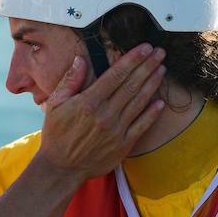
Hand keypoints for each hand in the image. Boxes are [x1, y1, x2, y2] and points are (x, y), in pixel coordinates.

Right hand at [38, 44, 165, 178]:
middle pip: (131, 85)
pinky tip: (160, 102)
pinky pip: (142, 125)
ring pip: (139, 102)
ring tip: (162, 69)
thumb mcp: (55, 105)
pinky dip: (152, 113)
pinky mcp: (123, 145)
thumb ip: (70, 81)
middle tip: (159, 52)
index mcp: (89, 102)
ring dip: (152, 83)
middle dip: (147, 66)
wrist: (61, 168)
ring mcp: (116, 130)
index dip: (132, 59)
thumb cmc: (56, 135)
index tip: (144, 48)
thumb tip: (81, 60)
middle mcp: (105, 114)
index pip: (116, 75)